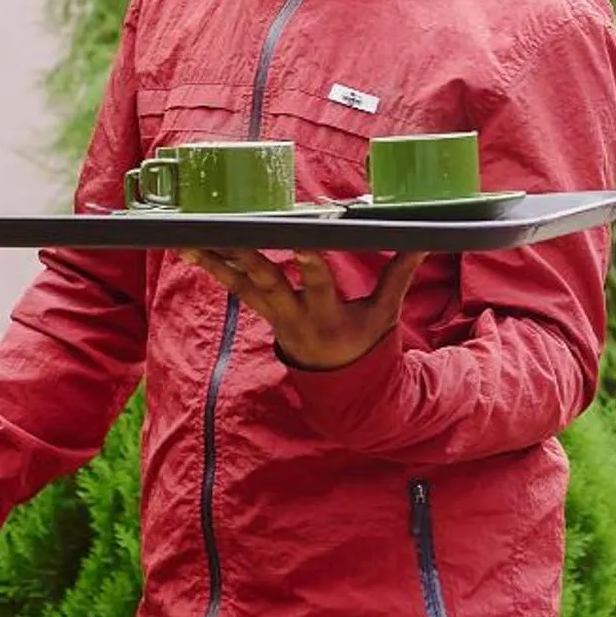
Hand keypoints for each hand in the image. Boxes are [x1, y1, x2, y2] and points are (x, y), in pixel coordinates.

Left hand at [179, 248, 424, 369]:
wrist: (337, 381)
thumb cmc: (364, 340)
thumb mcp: (386, 313)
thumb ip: (399, 274)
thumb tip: (425, 238)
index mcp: (328, 316)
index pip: (319, 285)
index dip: (309, 265)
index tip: (300, 242)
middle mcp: (295, 316)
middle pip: (268, 284)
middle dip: (250, 259)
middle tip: (232, 235)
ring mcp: (274, 316)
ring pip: (241, 287)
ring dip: (217, 263)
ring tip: (191, 240)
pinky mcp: (262, 312)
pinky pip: (235, 288)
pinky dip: (215, 267)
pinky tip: (191, 248)